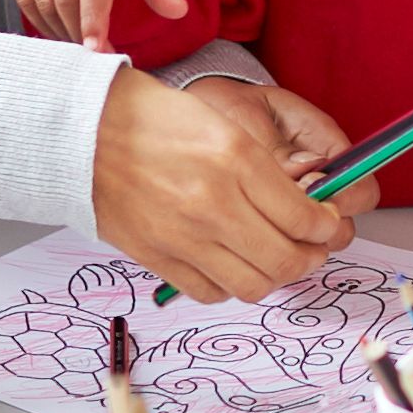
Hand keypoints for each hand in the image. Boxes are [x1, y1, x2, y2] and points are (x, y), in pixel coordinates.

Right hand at [91, 65, 353, 300]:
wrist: (85, 131)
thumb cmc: (153, 120)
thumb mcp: (224, 126)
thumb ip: (266, 172)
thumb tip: (305, 213)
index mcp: (236, 161)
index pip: (305, 218)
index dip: (327, 228)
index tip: (327, 225)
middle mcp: (214, 205)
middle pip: (287, 260)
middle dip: (312, 259)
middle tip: (313, 249)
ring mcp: (184, 237)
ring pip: (253, 285)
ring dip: (275, 278)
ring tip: (276, 260)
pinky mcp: (158, 258)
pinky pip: (210, 292)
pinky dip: (230, 286)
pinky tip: (232, 265)